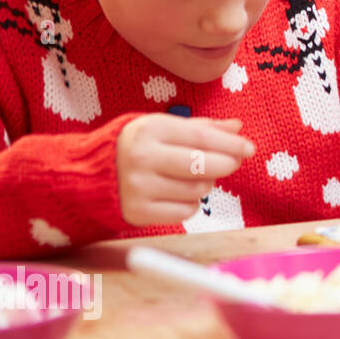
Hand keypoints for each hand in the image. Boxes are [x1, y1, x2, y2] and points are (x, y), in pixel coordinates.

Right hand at [116, 115, 253, 226]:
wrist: (90, 175)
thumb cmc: (136, 146)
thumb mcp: (162, 127)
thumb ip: (201, 127)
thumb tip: (237, 127)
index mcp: (150, 129)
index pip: (202, 137)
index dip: (231, 144)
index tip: (250, 148)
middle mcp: (142, 157)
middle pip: (203, 165)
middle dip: (226, 165)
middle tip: (232, 163)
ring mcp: (138, 186)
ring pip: (198, 190)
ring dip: (206, 184)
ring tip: (193, 177)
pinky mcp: (138, 212)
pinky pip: (185, 212)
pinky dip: (190, 204)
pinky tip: (178, 193)